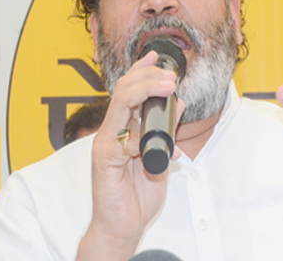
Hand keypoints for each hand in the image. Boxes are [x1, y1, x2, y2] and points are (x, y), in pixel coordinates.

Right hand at [77, 51, 183, 260]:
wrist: (122, 225)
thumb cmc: (137, 193)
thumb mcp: (161, 156)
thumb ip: (167, 131)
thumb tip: (179, 105)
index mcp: (124, 127)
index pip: (129, 90)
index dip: (141, 70)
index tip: (156, 56)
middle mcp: (112, 130)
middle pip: (123, 90)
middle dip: (148, 76)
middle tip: (170, 74)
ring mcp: (106, 143)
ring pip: (120, 104)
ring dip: (146, 90)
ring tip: (168, 87)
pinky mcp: (104, 159)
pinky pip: (123, 139)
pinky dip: (145, 139)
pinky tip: (164, 150)